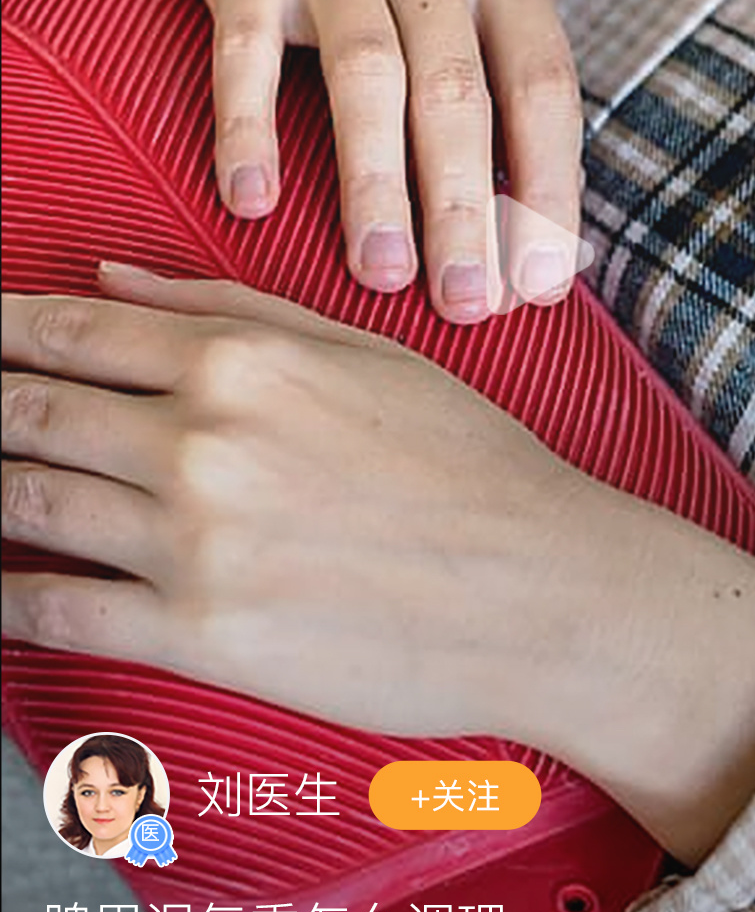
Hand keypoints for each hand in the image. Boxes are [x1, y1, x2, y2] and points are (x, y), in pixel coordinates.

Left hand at [1, 266, 576, 737]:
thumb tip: (111, 277)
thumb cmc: (469, 468)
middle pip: (27, 410)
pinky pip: (55, 609)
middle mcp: (203, 439)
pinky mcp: (199, 634)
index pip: (70, 332)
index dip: (0, 334)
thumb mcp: (364, 353)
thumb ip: (226, 308)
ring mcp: (194, 539)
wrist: (543, 590)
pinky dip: (3, 596)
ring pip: (25, 500)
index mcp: (242, 360)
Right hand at [59, 0, 583, 321]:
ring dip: (376, 185)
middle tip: (467, 306)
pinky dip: (249, 131)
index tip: (543, 285)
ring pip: (369, 76)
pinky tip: (252, 204)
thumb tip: (546, 236)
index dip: (549, 189)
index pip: (544, 85)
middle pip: (459, 92)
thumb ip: (504, 78)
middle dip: (467, 210)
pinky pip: (247, 54)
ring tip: (380, 275)